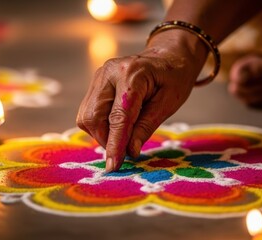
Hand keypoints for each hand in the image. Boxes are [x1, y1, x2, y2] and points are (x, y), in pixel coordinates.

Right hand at [77, 38, 203, 171]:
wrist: (168, 55)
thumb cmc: (174, 78)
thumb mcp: (169, 103)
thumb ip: (147, 126)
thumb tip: (130, 151)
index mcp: (132, 74)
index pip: (118, 116)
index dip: (115, 144)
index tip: (113, 166)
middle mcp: (109, 72)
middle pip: (94, 116)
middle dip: (106, 140)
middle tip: (125, 150)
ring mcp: (99, 76)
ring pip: (87, 115)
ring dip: (102, 133)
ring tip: (124, 135)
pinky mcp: (96, 82)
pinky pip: (89, 110)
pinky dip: (100, 124)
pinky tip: (117, 125)